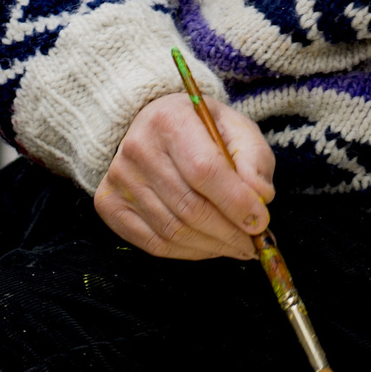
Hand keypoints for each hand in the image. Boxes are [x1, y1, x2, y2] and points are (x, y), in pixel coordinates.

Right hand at [94, 92, 275, 260]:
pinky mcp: (108, 204)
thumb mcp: (237, 128)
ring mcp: (118, 179)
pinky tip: (210, 246)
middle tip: (255, 243)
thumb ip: (254, 158)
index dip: (235, 201)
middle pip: (188, 206)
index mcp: (170, 120)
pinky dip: (188, 252)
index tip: (261, 221)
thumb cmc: (203, 128)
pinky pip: (152, 243)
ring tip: (238, 246)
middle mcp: (137, 148)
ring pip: (172, 230)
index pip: (204, 169)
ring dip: (212, 246)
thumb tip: (262, 197)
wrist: (156, 125)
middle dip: (228, 232)